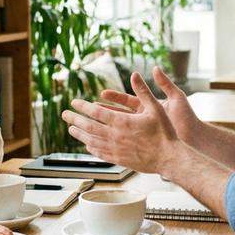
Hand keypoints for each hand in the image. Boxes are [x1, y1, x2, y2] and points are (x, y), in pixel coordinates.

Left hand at [62, 70, 183, 174]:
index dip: (83, 107)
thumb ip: (143, 91)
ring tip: (70, 129)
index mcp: (122, 122)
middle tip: (64, 114)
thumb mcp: (156, 108)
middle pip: (89, 126)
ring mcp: (116, 149)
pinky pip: (100, 153)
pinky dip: (91, 148)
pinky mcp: (119, 159)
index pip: (96, 112)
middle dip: (75, 119)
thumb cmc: (165, 133)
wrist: (169, 158)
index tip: (74, 102)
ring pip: (92, 140)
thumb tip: (134, 74)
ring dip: (80, 134)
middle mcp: (115, 136)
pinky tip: (87, 145)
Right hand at [98, 67, 203, 143]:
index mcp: (150, 107)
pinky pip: (127, 142)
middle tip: (90, 107)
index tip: (102, 93)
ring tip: (91, 125)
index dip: (115, 97)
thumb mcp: (177, 97)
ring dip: (106, 127)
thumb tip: (155, 68)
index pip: (128, 100)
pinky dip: (115, 142)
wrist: (196, 139)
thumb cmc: (188, 118)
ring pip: (121, 129)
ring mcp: (145, 132)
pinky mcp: (146, 144)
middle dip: (105, 111)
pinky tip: (103, 142)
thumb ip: (165, 83)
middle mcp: (145, 119)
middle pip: (121, 114)